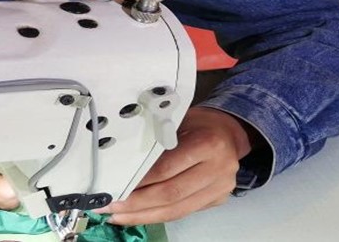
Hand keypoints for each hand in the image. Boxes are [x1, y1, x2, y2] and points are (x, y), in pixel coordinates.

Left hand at [100, 106, 252, 224]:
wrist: (229, 131)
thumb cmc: (199, 124)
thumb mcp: (178, 122)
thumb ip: (158, 144)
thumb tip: (122, 167)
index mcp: (208, 144)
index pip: (167, 168)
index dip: (140, 182)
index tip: (115, 188)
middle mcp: (218, 168)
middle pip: (171, 194)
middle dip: (137, 204)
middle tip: (109, 207)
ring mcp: (220, 187)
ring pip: (176, 210)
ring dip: (144, 215)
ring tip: (118, 216)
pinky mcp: (218, 200)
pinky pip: (183, 212)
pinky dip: (158, 216)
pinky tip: (139, 215)